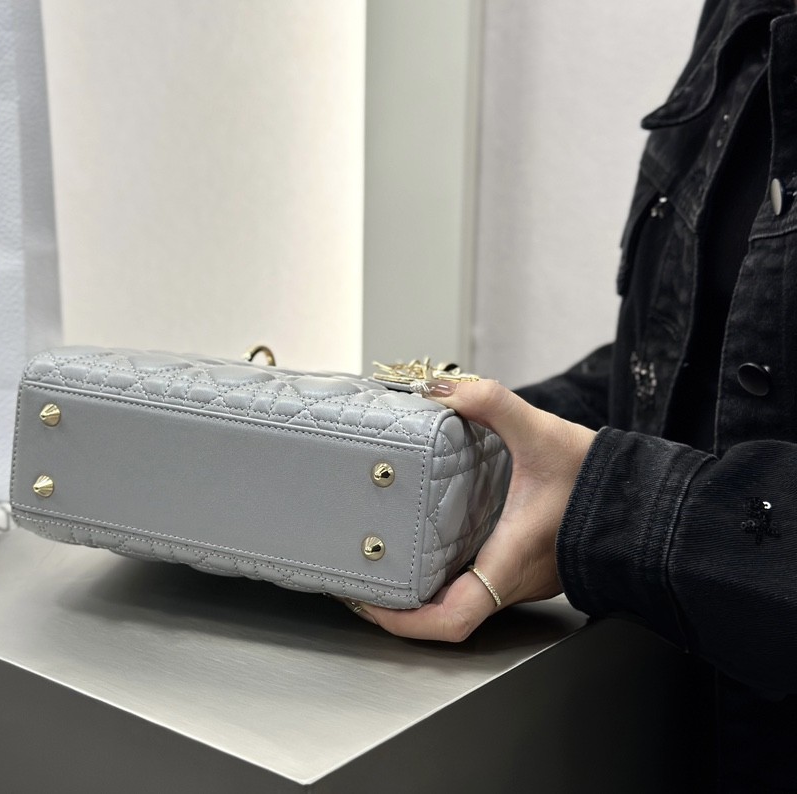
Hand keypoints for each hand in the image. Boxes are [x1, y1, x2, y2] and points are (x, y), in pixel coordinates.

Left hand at [353, 379, 595, 640]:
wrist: (649, 500)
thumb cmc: (603, 482)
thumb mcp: (542, 433)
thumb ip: (491, 403)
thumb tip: (441, 387)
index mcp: (510, 561)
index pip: (450, 619)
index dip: (402, 620)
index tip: (366, 603)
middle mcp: (511, 581)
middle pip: (444, 616)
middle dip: (398, 606)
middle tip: (358, 578)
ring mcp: (519, 580)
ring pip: (460, 601)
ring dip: (420, 591)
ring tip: (378, 561)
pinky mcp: (524, 568)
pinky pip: (474, 583)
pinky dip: (443, 574)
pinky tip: (422, 544)